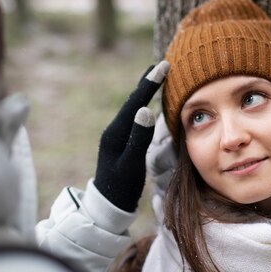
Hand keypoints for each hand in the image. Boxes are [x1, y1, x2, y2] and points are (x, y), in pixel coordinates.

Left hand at [93, 61, 168, 211]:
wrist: (107, 207)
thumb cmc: (121, 188)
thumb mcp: (131, 165)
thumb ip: (139, 138)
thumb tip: (146, 109)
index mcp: (116, 133)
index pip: (136, 102)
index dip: (150, 83)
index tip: (163, 65)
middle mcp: (114, 130)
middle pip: (133, 101)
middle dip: (147, 83)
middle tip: (162, 64)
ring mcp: (116, 136)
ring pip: (133, 108)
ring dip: (145, 92)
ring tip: (156, 78)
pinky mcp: (120, 143)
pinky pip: (134, 118)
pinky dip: (143, 106)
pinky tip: (148, 105)